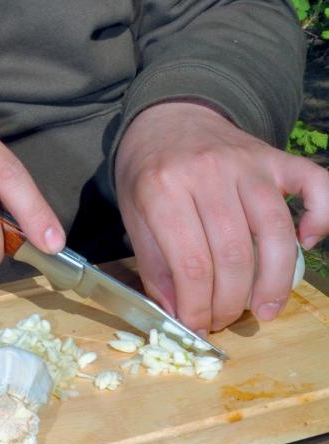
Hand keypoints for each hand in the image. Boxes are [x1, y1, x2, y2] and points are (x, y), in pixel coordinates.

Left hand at [114, 101, 328, 333]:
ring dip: (274, 280)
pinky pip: (315, 184)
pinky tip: (307, 243)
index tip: (198, 327)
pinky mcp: (274, 157)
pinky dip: (320, 216)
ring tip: (264, 309)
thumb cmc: (149, 170)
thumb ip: (154, 264)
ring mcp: (246, 162)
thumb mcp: (133, 213)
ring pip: (274, 231)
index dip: (198, 306)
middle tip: (225, 319)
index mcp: (164, 187)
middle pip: (234, 254)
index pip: (190, 263)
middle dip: (231, 301)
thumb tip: (178, 314)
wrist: (167, 116)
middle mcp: (208, 172)